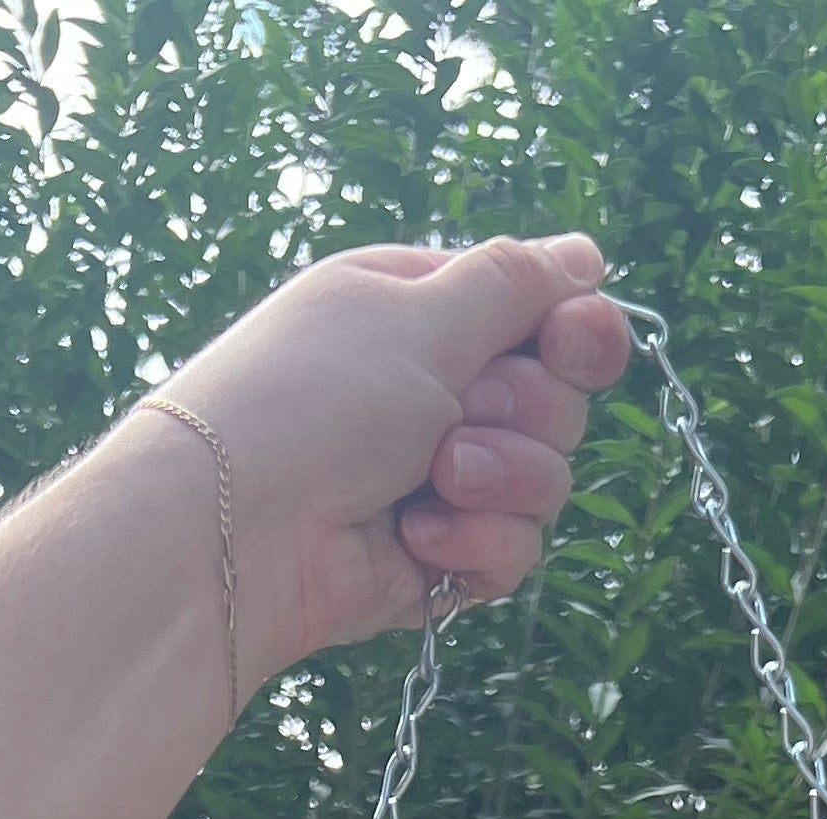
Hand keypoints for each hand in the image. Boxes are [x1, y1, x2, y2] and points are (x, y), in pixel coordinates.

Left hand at [164, 233, 631, 682]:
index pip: (539, 314)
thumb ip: (514, 282)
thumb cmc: (315, 398)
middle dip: (524, 410)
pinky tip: (417, 539)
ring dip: (501, 478)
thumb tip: (586, 254)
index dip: (574, 332)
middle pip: (557, 401)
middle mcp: (434, 391)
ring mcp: (438, 479)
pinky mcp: (439, 557)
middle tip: (457, 411)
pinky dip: (476, 545)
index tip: (571, 342)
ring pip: (544, 481)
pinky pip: (511, 550)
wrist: (241, 528)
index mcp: (423, 312)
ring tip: (433, 480)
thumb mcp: (420, 313)